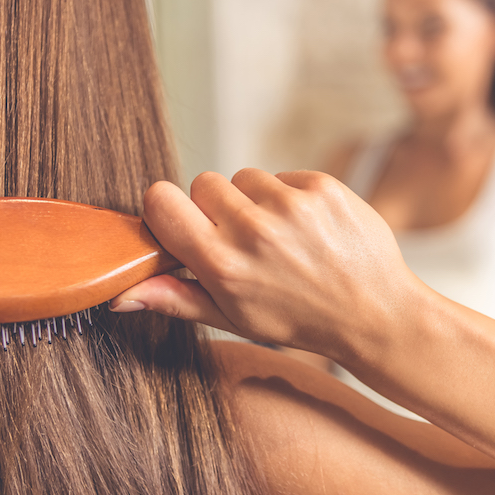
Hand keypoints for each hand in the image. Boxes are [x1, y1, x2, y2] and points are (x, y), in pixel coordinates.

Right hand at [111, 169, 418, 360]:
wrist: (375, 313)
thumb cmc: (297, 320)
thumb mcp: (232, 318)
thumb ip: (174, 298)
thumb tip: (120, 295)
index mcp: (222, 264)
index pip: (160, 200)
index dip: (166, 209)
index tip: (182, 224)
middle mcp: (253, 229)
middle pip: (201, 182)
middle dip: (214, 206)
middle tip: (241, 239)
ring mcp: (290, 204)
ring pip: (243, 176)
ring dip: (253, 201)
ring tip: (279, 236)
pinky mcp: (321, 186)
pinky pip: (281, 175)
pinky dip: (287, 196)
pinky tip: (305, 228)